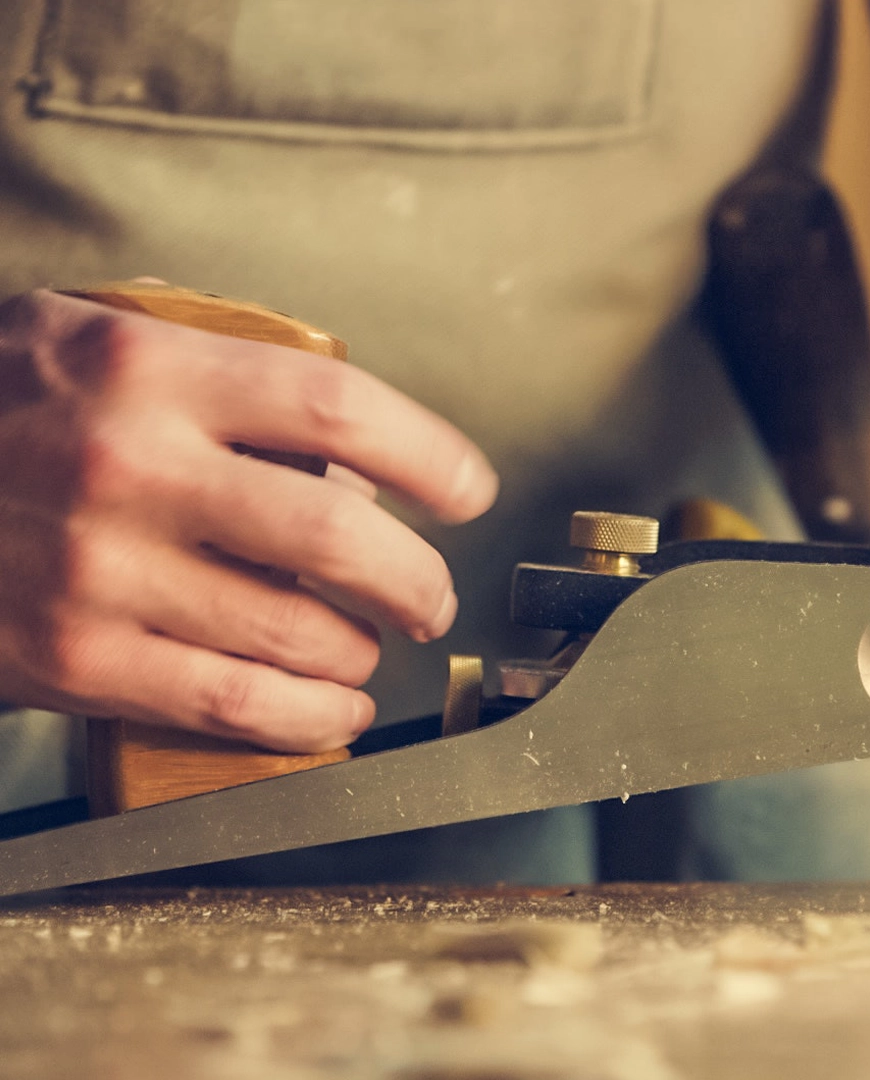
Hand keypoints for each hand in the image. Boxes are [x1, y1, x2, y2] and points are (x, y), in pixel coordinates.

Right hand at [0, 290, 497, 750]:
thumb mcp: (88, 341)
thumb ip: (211, 377)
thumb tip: (349, 442)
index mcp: (149, 368)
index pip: (341, 409)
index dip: (433, 457)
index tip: (469, 491)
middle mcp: (130, 464)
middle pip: (340, 533)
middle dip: (418, 578)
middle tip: (433, 594)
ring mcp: (99, 569)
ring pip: (298, 630)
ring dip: (366, 652)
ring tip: (372, 648)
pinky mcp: (73, 657)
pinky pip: (231, 700)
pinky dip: (309, 717)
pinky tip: (335, 709)